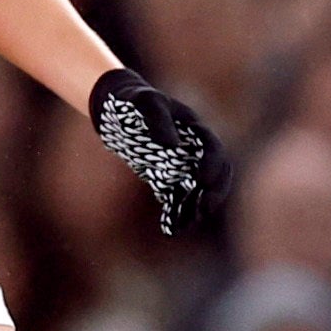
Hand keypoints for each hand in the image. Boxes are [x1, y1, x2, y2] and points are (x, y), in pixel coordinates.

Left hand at [90, 69, 230, 235]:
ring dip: (195, 208)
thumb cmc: (133, 102)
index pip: (213, 150)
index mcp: (194, 131)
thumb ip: (159, 121)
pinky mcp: (165, 179)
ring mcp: (180, 166)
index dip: (213, 166)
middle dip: (213, 193)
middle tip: (204, 209)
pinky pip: (175, 199)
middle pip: (215, 175)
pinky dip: (175, 214)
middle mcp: (193, 151)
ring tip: (188, 223)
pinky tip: (170, 229)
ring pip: (196, 191)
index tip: (202, 180)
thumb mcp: (145, 103)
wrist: (115, 108)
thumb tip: (173, 147)